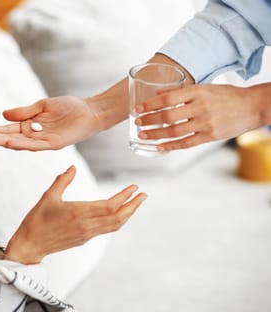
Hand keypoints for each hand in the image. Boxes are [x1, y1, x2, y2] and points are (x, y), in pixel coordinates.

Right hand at [0, 96, 101, 150]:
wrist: (88, 111)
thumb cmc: (68, 108)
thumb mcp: (42, 106)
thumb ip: (24, 112)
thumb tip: (4, 114)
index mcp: (30, 126)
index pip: (9, 130)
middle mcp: (34, 136)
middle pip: (11, 138)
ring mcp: (43, 141)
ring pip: (20, 144)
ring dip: (4, 142)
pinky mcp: (54, 143)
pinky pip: (35, 145)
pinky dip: (22, 144)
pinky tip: (10, 142)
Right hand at [4, 166, 146, 263]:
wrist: (30, 246)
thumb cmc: (36, 221)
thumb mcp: (47, 197)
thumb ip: (62, 181)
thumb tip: (73, 168)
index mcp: (79, 213)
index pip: (110, 205)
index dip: (125, 196)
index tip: (135, 187)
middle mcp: (86, 225)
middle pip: (118, 217)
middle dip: (133, 206)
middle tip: (143, 195)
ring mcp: (86, 234)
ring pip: (114, 226)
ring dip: (127, 214)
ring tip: (135, 204)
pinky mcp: (83, 239)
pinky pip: (106, 230)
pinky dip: (116, 221)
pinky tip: (117, 214)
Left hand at [135, 83, 267, 150]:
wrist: (253, 106)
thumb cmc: (227, 96)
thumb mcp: (205, 87)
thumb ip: (182, 91)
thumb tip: (158, 93)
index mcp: (197, 91)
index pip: (167, 98)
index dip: (149, 104)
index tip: (137, 109)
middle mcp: (200, 107)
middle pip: (167, 115)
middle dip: (149, 120)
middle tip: (137, 123)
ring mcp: (206, 123)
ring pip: (174, 131)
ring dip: (155, 134)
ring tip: (143, 135)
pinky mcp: (211, 136)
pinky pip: (186, 143)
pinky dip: (171, 145)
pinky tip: (160, 146)